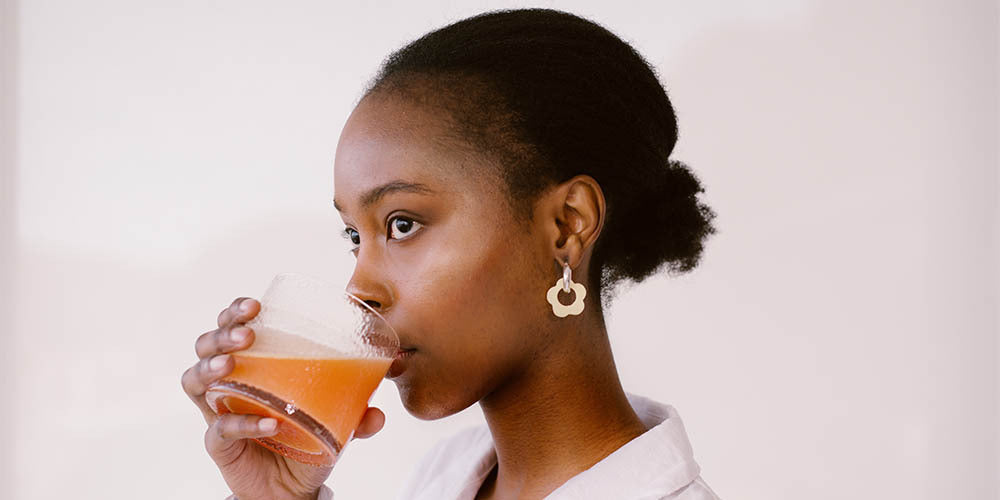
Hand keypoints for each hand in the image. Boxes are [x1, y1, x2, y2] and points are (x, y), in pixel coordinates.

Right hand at [182, 297, 386, 499]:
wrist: (292, 490)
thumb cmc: (306, 442)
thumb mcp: (336, 423)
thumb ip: (357, 415)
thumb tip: (379, 411)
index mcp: (254, 366)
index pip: (232, 327)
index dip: (235, 312)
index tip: (255, 305)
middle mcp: (229, 384)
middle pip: (206, 346)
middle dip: (222, 333)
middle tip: (246, 334)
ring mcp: (219, 412)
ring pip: (194, 380)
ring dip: (210, 366)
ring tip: (231, 364)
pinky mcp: (219, 444)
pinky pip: (220, 428)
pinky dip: (243, 423)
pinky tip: (269, 423)